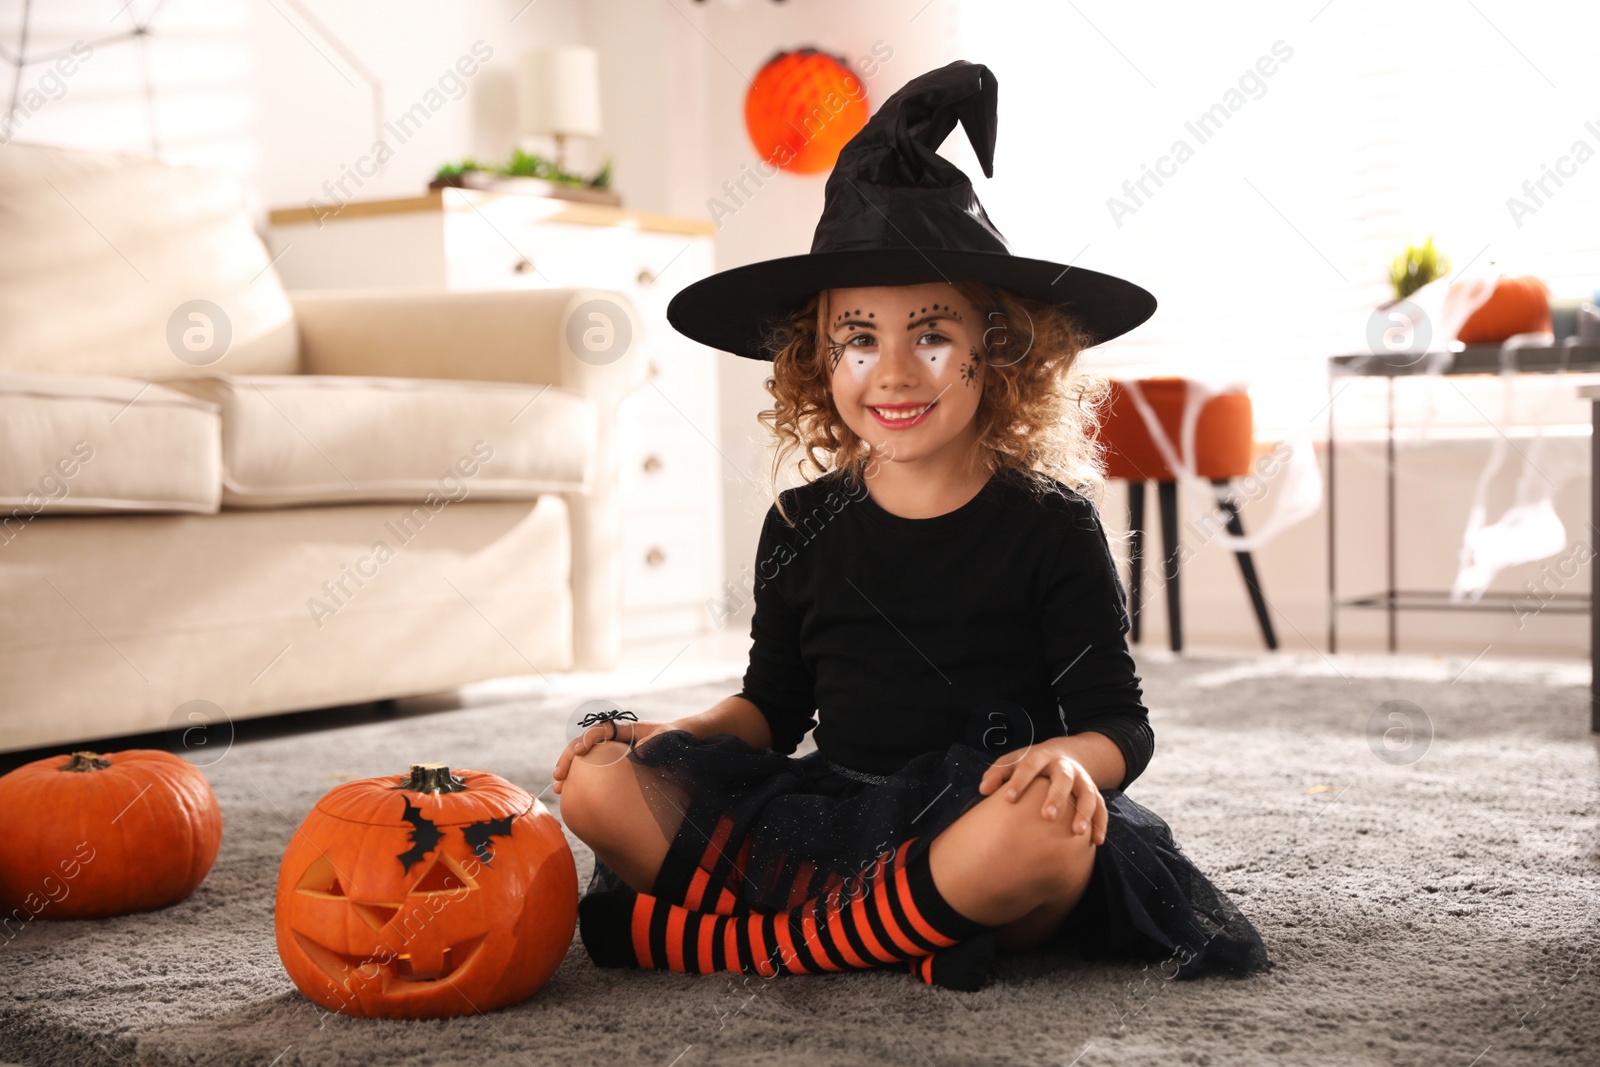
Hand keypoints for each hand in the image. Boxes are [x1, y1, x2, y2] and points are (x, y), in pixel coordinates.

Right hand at [551, 717, 678, 794]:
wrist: (679, 739)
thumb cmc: (672, 738)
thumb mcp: (664, 739)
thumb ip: (653, 744)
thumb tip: (638, 753)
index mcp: (624, 729)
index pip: (600, 730)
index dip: (587, 739)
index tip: (579, 751)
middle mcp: (614, 738)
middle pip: (584, 744)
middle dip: (569, 758)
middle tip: (559, 775)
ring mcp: (611, 750)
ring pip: (584, 758)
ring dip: (570, 770)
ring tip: (559, 786)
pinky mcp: (612, 762)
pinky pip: (592, 768)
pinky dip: (581, 777)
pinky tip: (572, 791)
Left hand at [976, 739, 1107, 843]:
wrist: (1064, 754)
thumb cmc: (1030, 764)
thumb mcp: (1013, 761)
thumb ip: (997, 773)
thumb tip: (983, 790)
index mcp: (1041, 756)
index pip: (1029, 766)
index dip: (1019, 781)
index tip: (1008, 799)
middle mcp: (1064, 766)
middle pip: (1063, 779)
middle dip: (1056, 797)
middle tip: (1047, 817)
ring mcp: (1082, 778)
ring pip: (1088, 793)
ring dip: (1084, 812)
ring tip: (1077, 832)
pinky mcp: (1094, 791)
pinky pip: (1102, 807)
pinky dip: (1101, 823)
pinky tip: (1096, 842)